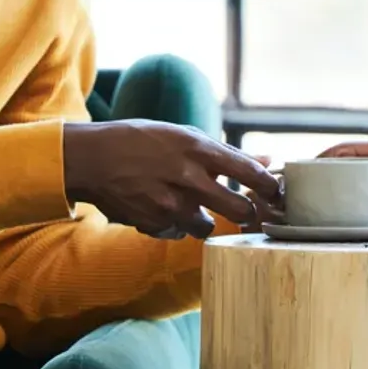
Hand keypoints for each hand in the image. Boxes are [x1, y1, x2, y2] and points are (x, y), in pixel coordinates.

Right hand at [62, 120, 282, 239]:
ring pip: (208, 228)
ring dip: (205, 220)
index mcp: (197, 149)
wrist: (91, 159)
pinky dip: (175, 225)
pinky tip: (161, 208)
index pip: (250, 173)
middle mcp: (187, 178)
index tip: (275, 193)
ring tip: (189, 205)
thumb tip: (267, 160)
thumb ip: (224, 152)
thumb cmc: (139, 141)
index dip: (270, 187)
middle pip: (239, 210)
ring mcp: (170, 205)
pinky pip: (178, 233)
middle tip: (244, 211)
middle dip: (247, 214)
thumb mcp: (181, 135)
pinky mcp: (154, 224)